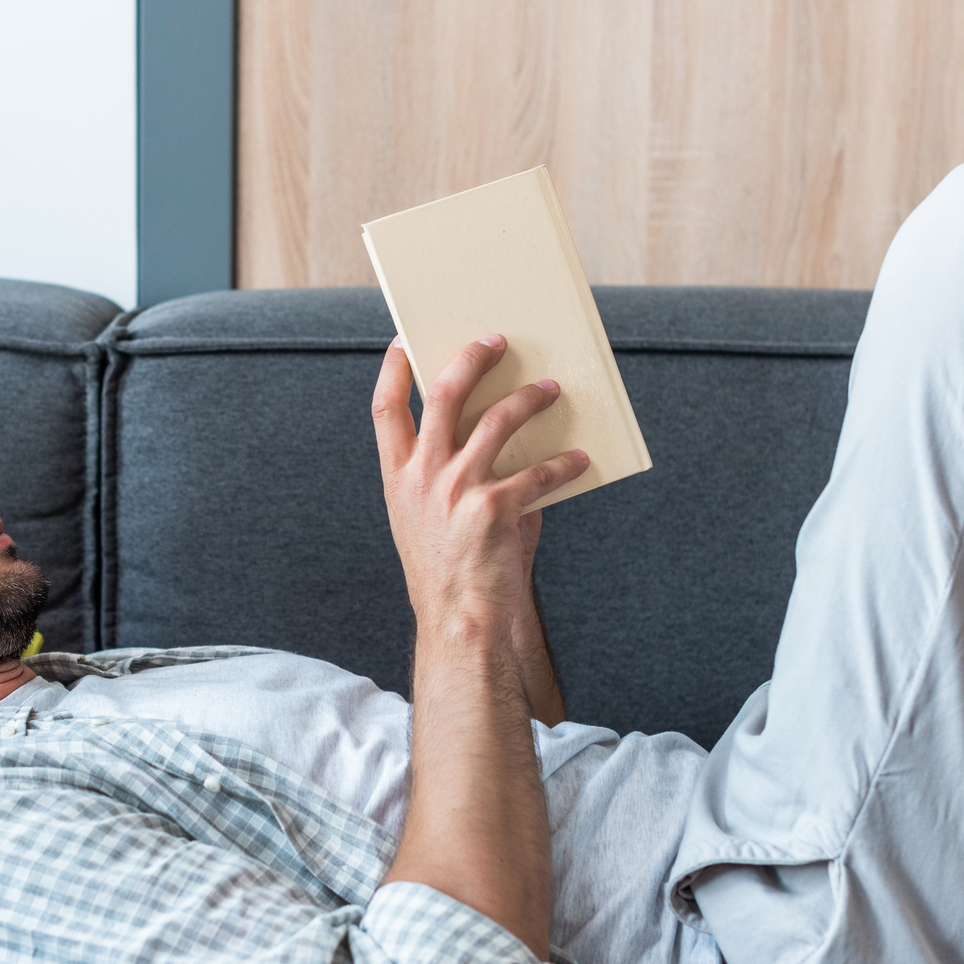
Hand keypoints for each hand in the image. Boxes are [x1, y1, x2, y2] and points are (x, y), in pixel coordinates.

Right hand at [371, 334, 588, 633]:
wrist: (460, 621)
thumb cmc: (449, 570)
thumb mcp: (425, 519)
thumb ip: (447, 474)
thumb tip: (494, 428)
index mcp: (397, 478)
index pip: (384, 409)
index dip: (391, 370)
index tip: (403, 343)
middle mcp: (422, 477)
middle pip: (443, 394)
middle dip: (471, 359)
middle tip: (495, 342)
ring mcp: (457, 491)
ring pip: (496, 420)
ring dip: (528, 397)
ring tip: (550, 388)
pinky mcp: (495, 509)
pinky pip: (538, 472)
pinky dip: (564, 463)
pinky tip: (579, 459)